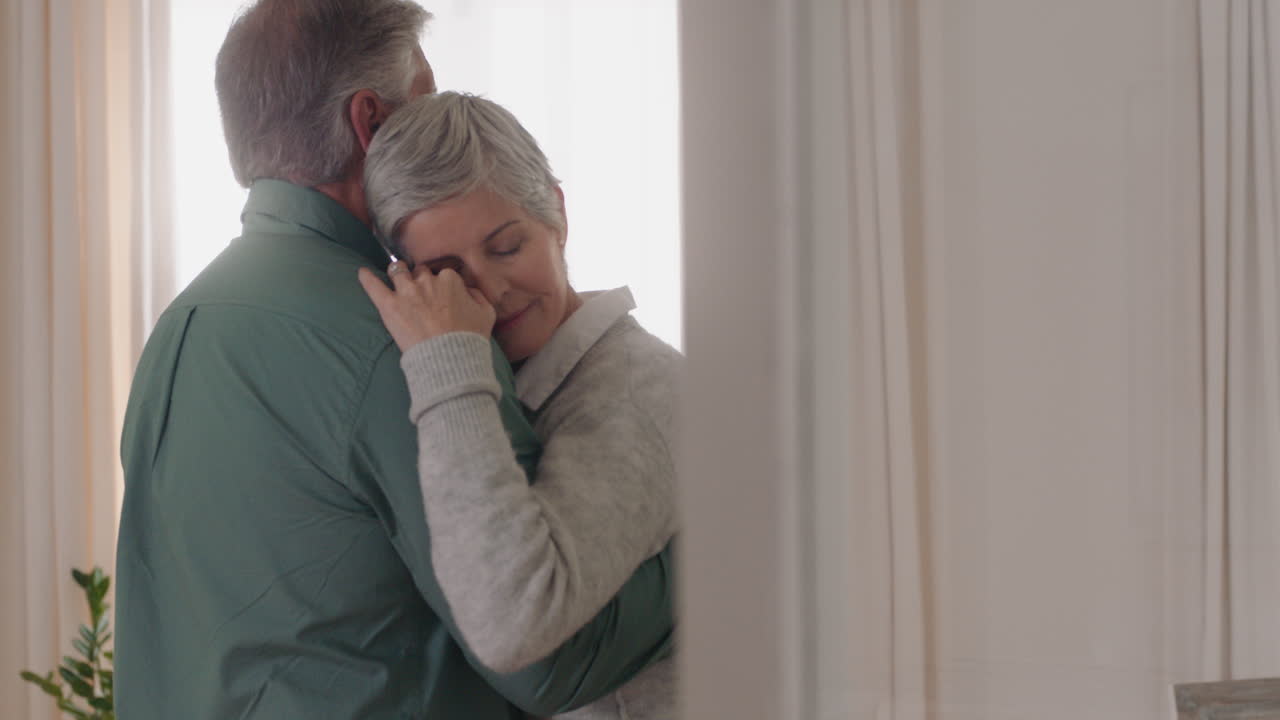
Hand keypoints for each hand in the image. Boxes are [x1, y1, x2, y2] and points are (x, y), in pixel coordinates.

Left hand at [358, 262, 495, 351]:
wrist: (450, 358)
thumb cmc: (470, 337)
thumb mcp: (486, 313)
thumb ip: (477, 295)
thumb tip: (468, 289)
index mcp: (450, 279)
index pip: (443, 274)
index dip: (442, 284)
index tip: (442, 294)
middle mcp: (426, 280)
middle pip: (420, 272)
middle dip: (420, 280)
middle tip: (421, 293)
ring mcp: (406, 292)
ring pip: (398, 272)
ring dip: (398, 273)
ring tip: (397, 276)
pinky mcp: (389, 306)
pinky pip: (373, 286)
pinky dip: (367, 278)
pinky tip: (362, 273)